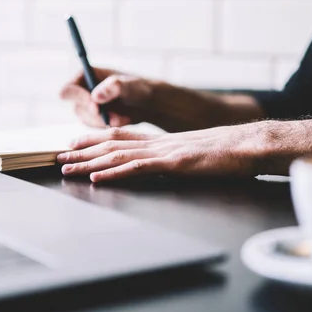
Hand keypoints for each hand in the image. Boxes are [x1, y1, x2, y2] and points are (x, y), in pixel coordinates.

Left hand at [56, 125, 265, 181]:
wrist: (252, 144)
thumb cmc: (230, 152)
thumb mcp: (197, 153)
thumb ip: (178, 157)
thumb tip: (168, 164)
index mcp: (164, 140)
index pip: (122, 135)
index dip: (96, 138)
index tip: (75, 142)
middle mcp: (159, 142)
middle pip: (113, 143)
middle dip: (83, 150)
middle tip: (58, 156)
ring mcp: (166, 151)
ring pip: (118, 154)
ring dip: (89, 162)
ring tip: (67, 168)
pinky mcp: (175, 163)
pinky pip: (139, 167)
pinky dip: (115, 172)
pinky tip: (98, 176)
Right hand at [59, 67, 154, 127]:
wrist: (147, 103)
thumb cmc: (138, 88)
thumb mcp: (129, 86)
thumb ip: (114, 87)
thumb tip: (95, 96)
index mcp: (85, 75)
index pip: (68, 90)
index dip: (79, 99)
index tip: (96, 107)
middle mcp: (82, 90)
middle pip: (77, 108)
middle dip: (95, 116)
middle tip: (114, 117)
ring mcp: (86, 106)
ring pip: (86, 120)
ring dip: (104, 122)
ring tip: (122, 117)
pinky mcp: (93, 119)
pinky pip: (95, 128)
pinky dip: (109, 126)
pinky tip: (122, 120)